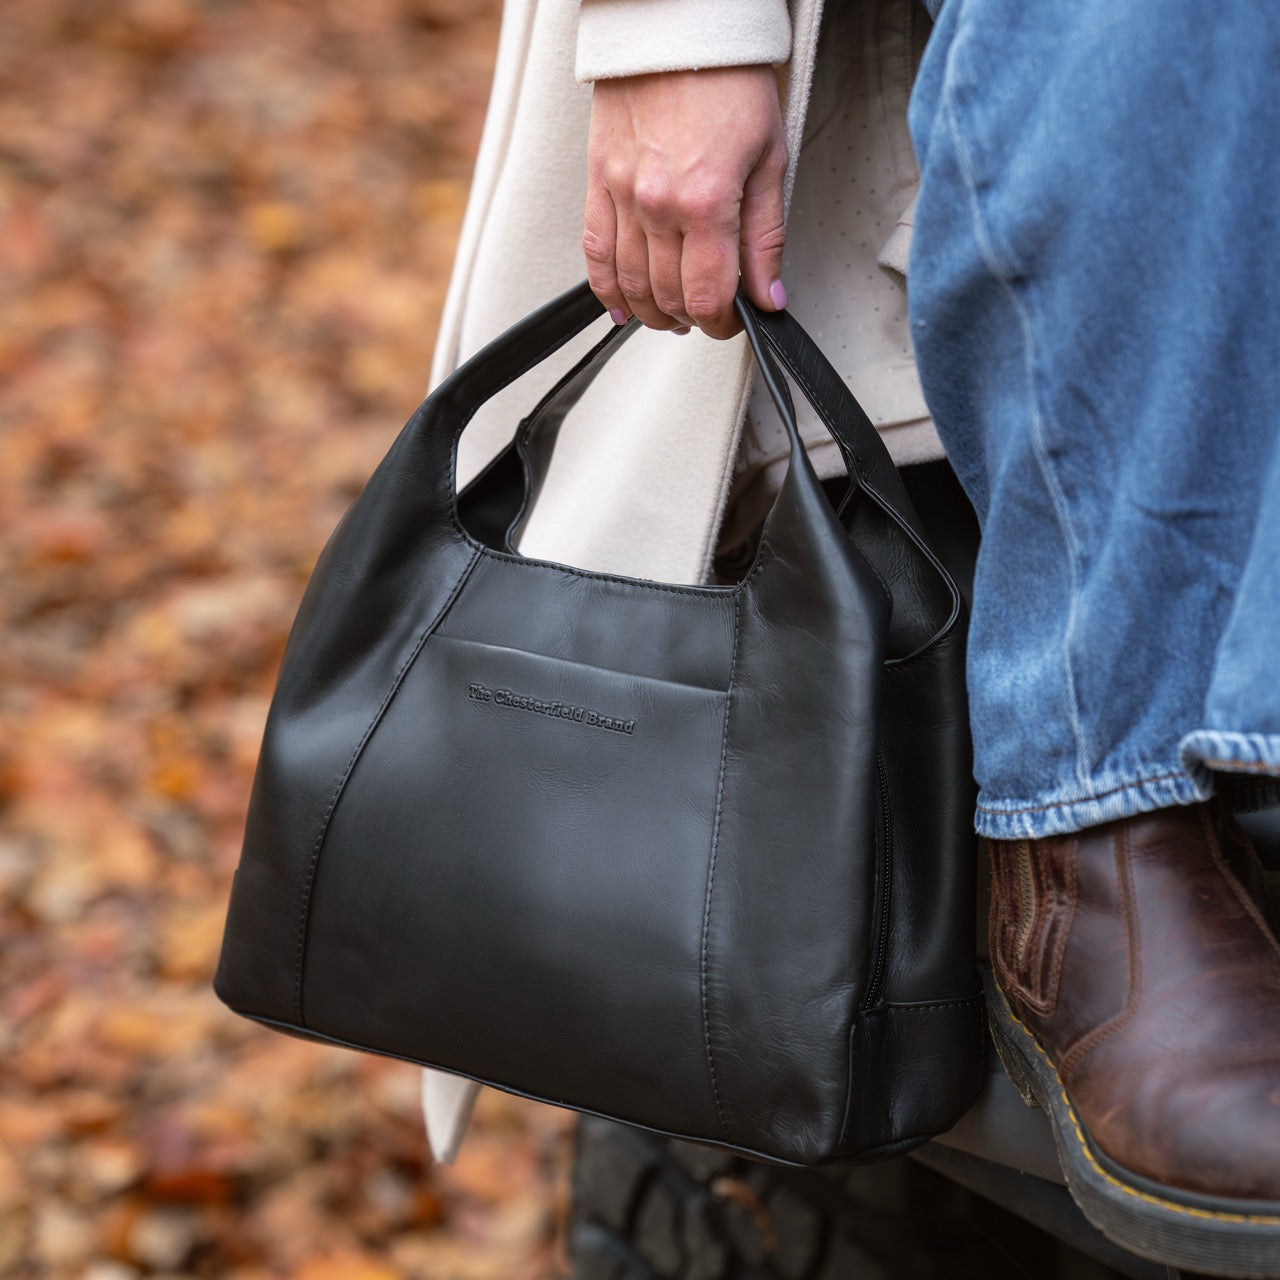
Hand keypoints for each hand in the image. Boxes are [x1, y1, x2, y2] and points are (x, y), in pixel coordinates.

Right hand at [584, 65, 788, 339]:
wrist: (675, 26)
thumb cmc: (728, 81)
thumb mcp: (770, 159)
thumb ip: (766, 237)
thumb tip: (767, 296)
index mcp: (706, 201)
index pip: (708, 295)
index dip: (722, 323)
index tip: (732, 322)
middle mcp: (658, 204)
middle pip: (668, 296)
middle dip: (691, 319)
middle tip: (708, 317)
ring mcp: (622, 196)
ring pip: (631, 284)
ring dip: (653, 312)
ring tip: (672, 315)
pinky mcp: (598, 183)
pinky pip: (595, 254)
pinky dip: (608, 290)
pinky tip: (623, 307)